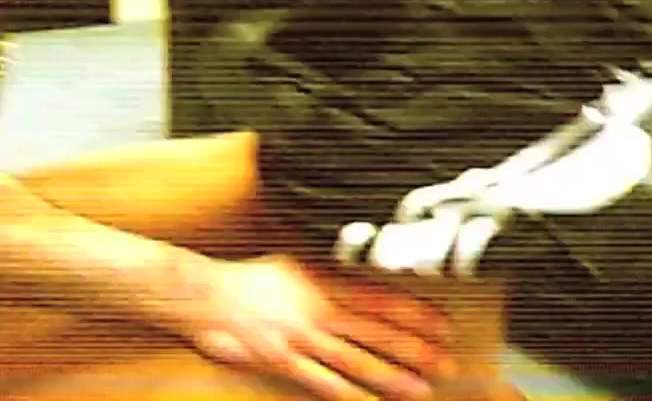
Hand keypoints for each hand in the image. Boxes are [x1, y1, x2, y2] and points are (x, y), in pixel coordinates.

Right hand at [164, 255, 450, 399]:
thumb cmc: (253, 278)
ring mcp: (301, 337)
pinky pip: (321, 382)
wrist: (204, 294)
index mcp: (328, 282)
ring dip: (392, 377)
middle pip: (378, 333)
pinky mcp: (281, 361)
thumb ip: (335, 276)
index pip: (384, 300)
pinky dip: (348, 396)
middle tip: (448, 364)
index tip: (445, 326)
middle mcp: (320, 309)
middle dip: (416, 350)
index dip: (418, 315)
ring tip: (421, 389)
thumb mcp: (300, 264)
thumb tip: (368, 279)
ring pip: (356, 360)